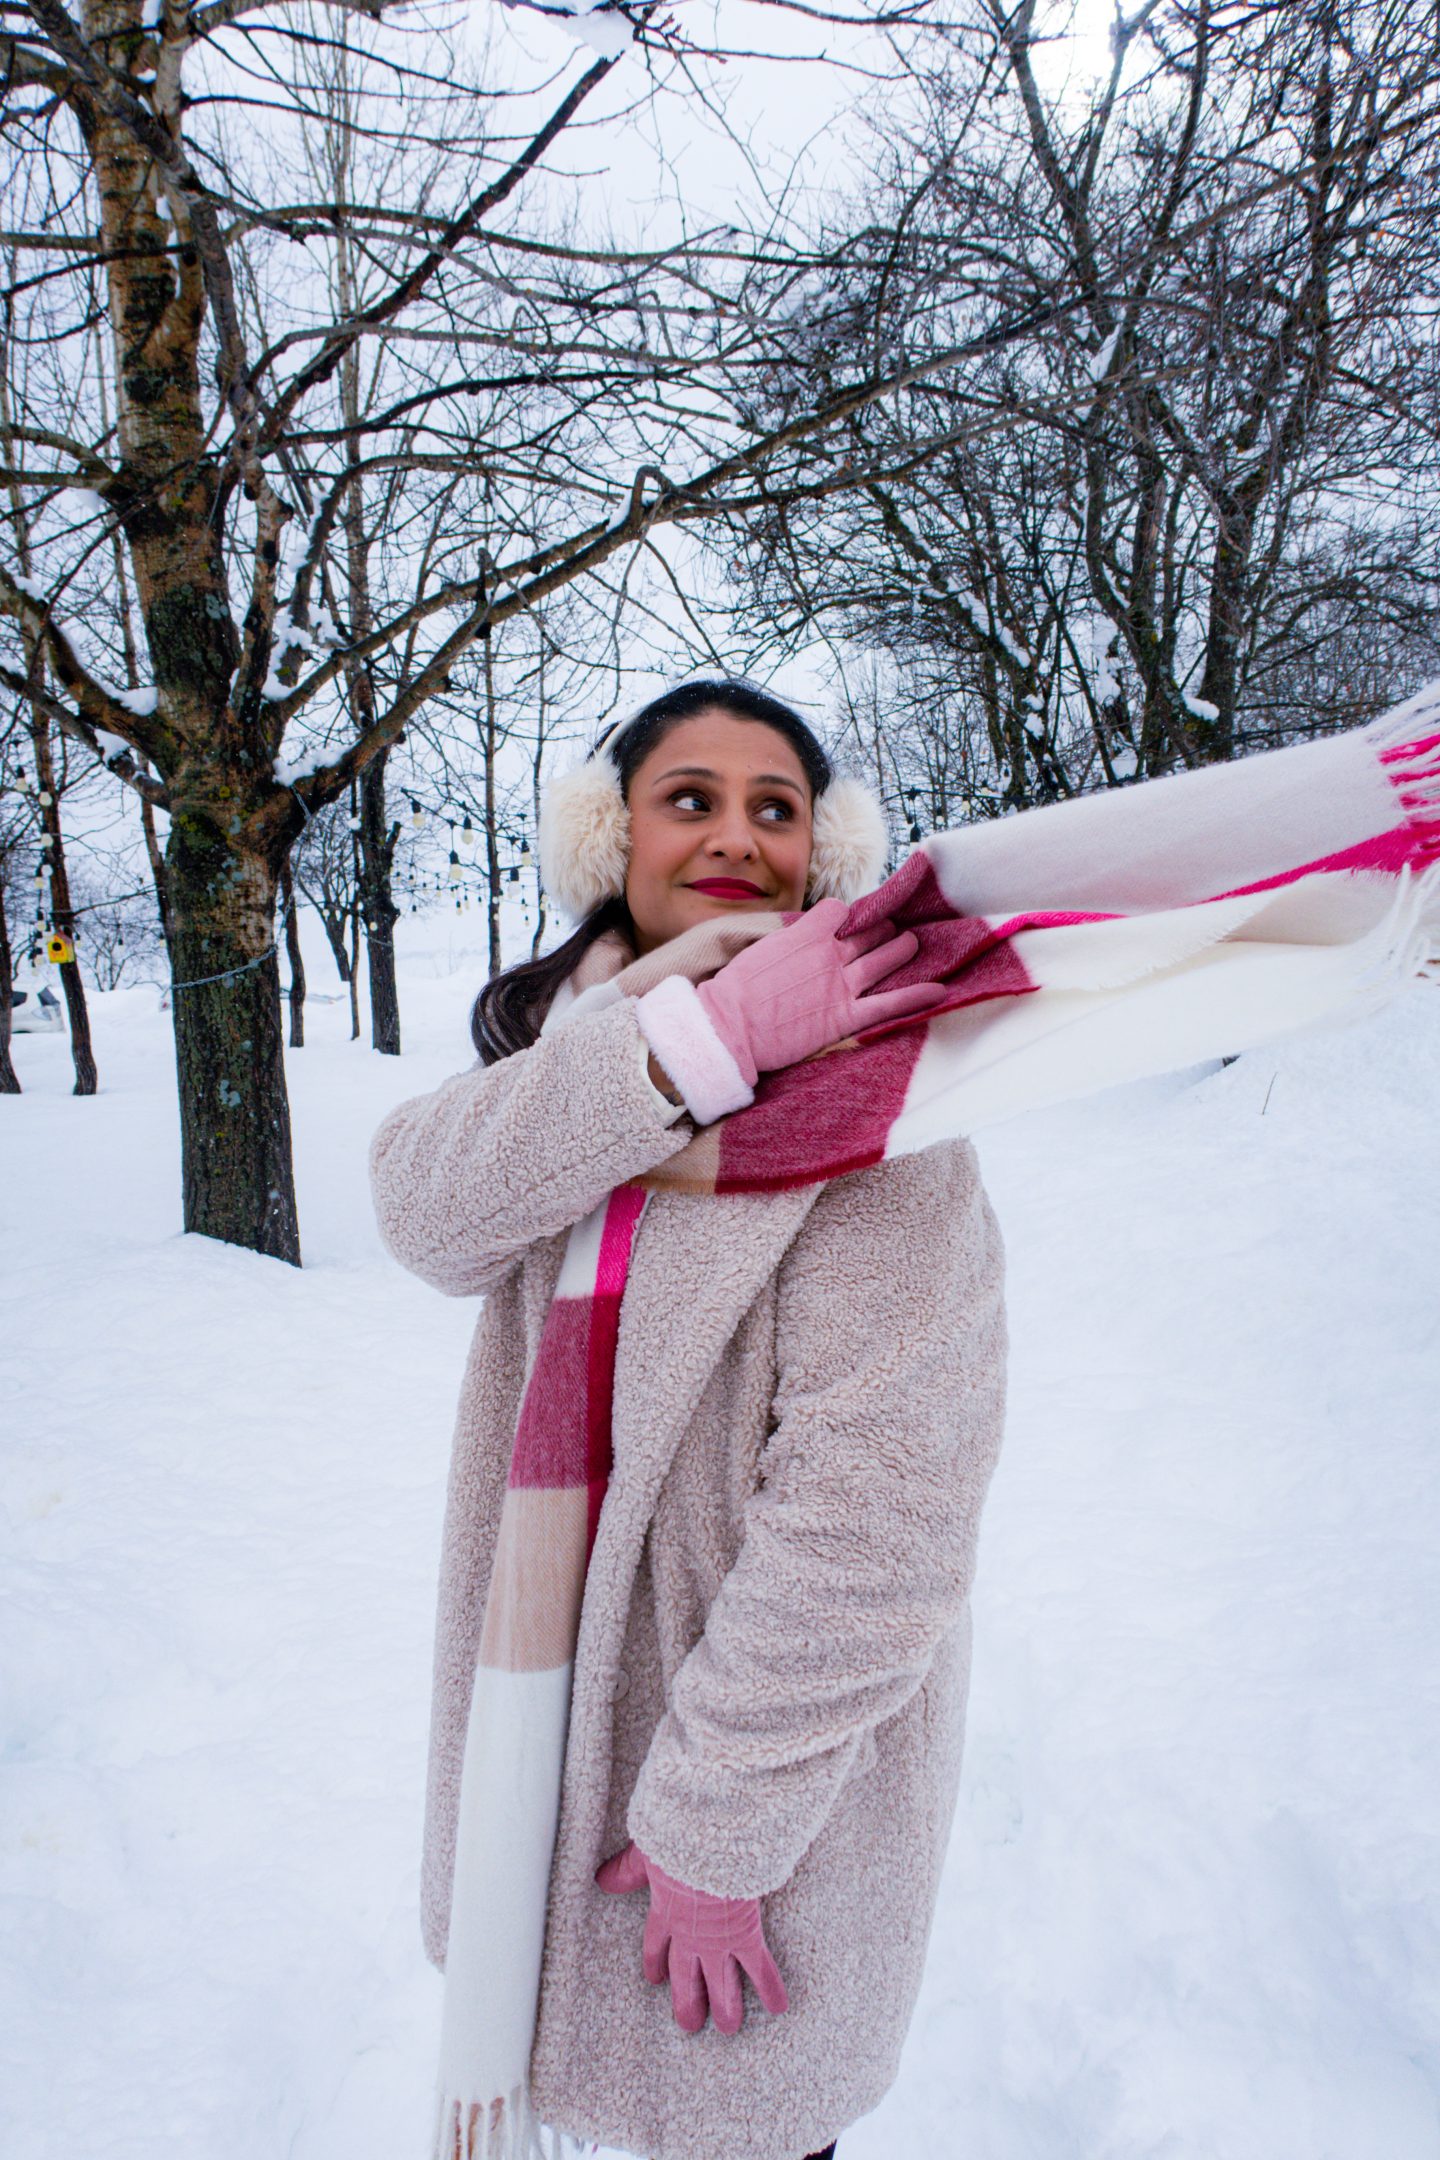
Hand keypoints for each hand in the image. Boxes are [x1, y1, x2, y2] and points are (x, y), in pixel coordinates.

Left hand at [595, 1839, 788, 2035]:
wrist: (707, 1843)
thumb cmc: (677, 1841)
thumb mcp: (644, 1854)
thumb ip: (627, 1871)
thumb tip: (602, 1880)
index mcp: (664, 1913)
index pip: (657, 1945)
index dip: (657, 1962)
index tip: (657, 1980)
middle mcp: (689, 1935)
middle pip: (686, 1976)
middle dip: (688, 2001)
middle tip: (690, 2024)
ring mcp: (717, 1941)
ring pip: (720, 1983)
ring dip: (725, 2006)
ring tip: (729, 2028)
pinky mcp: (743, 1936)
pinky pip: (758, 1968)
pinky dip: (769, 1988)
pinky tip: (778, 2007)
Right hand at [694, 894, 942, 1086]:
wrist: (729, 1026)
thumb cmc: (737, 990)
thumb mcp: (761, 949)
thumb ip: (790, 941)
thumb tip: (805, 937)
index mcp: (806, 934)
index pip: (838, 910)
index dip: (842, 915)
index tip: (842, 922)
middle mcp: (829, 954)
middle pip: (868, 932)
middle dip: (881, 927)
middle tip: (890, 927)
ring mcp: (840, 985)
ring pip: (883, 960)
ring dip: (901, 948)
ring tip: (911, 943)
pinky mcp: (844, 1017)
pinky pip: (888, 1004)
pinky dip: (915, 997)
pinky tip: (938, 990)